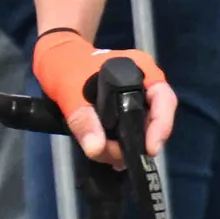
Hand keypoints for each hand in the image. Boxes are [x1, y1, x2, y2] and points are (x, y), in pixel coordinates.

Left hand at [30, 31, 176, 166]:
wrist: (56, 59)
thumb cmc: (65, 65)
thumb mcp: (69, 91)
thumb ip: (83, 119)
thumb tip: (96, 149)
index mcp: (141, 69)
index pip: (164, 99)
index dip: (161, 126)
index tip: (150, 149)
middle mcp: (145, 85)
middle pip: (154, 120)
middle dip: (136, 142)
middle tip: (116, 159)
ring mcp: (136, 100)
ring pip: (140, 131)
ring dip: (123, 148)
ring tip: (103, 155)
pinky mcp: (124, 112)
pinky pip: (128, 132)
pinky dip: (117, 146)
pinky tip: (104, 154)